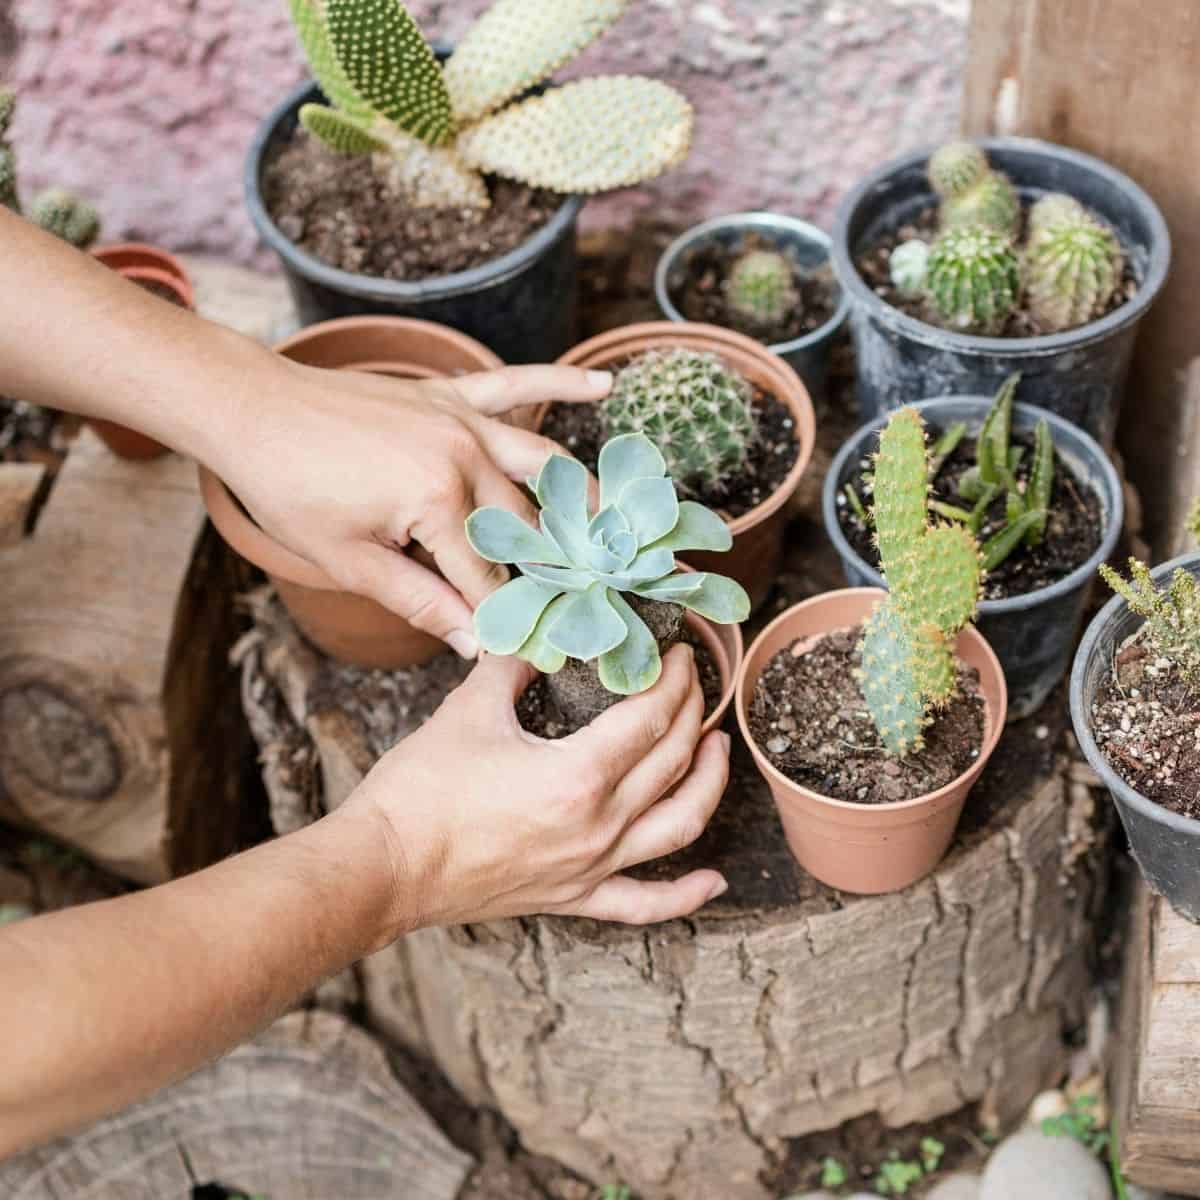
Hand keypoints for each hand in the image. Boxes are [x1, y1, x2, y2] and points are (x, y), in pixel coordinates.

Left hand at [216, 360, 610, 657]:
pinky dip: (560, 384)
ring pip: (541, 463)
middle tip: (590, 599)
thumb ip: (419, 602)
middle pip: (524, 526)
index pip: (488, 575)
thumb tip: (473, 643)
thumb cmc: (290, 490)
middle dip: (554, 568)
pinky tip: (603, 387)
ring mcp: (461, 419)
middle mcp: (463, 456)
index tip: (540, 647)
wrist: (251, 409)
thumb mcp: (349, 561)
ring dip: (580, 497)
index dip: (509, 617)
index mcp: (437, 501)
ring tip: (613, 528)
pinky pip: (514, 384)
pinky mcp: (449, 394)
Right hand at [349, 644, 730, 930]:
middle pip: (672, 761)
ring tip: (717, 749)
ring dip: (707, 785)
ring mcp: (589, 868)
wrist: (383, 867)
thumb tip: (535, 633)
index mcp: (578, 775)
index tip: (679, 654)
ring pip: (679, 826)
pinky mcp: (572, 898)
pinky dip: (684, 895)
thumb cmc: (420, 790)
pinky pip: (642, 904)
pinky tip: (713, 880)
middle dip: (692, 713)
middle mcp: (598, 826)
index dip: (673, 679)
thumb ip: (512, 664)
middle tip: (693, 682)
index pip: (651, 717)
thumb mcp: (469, 709)